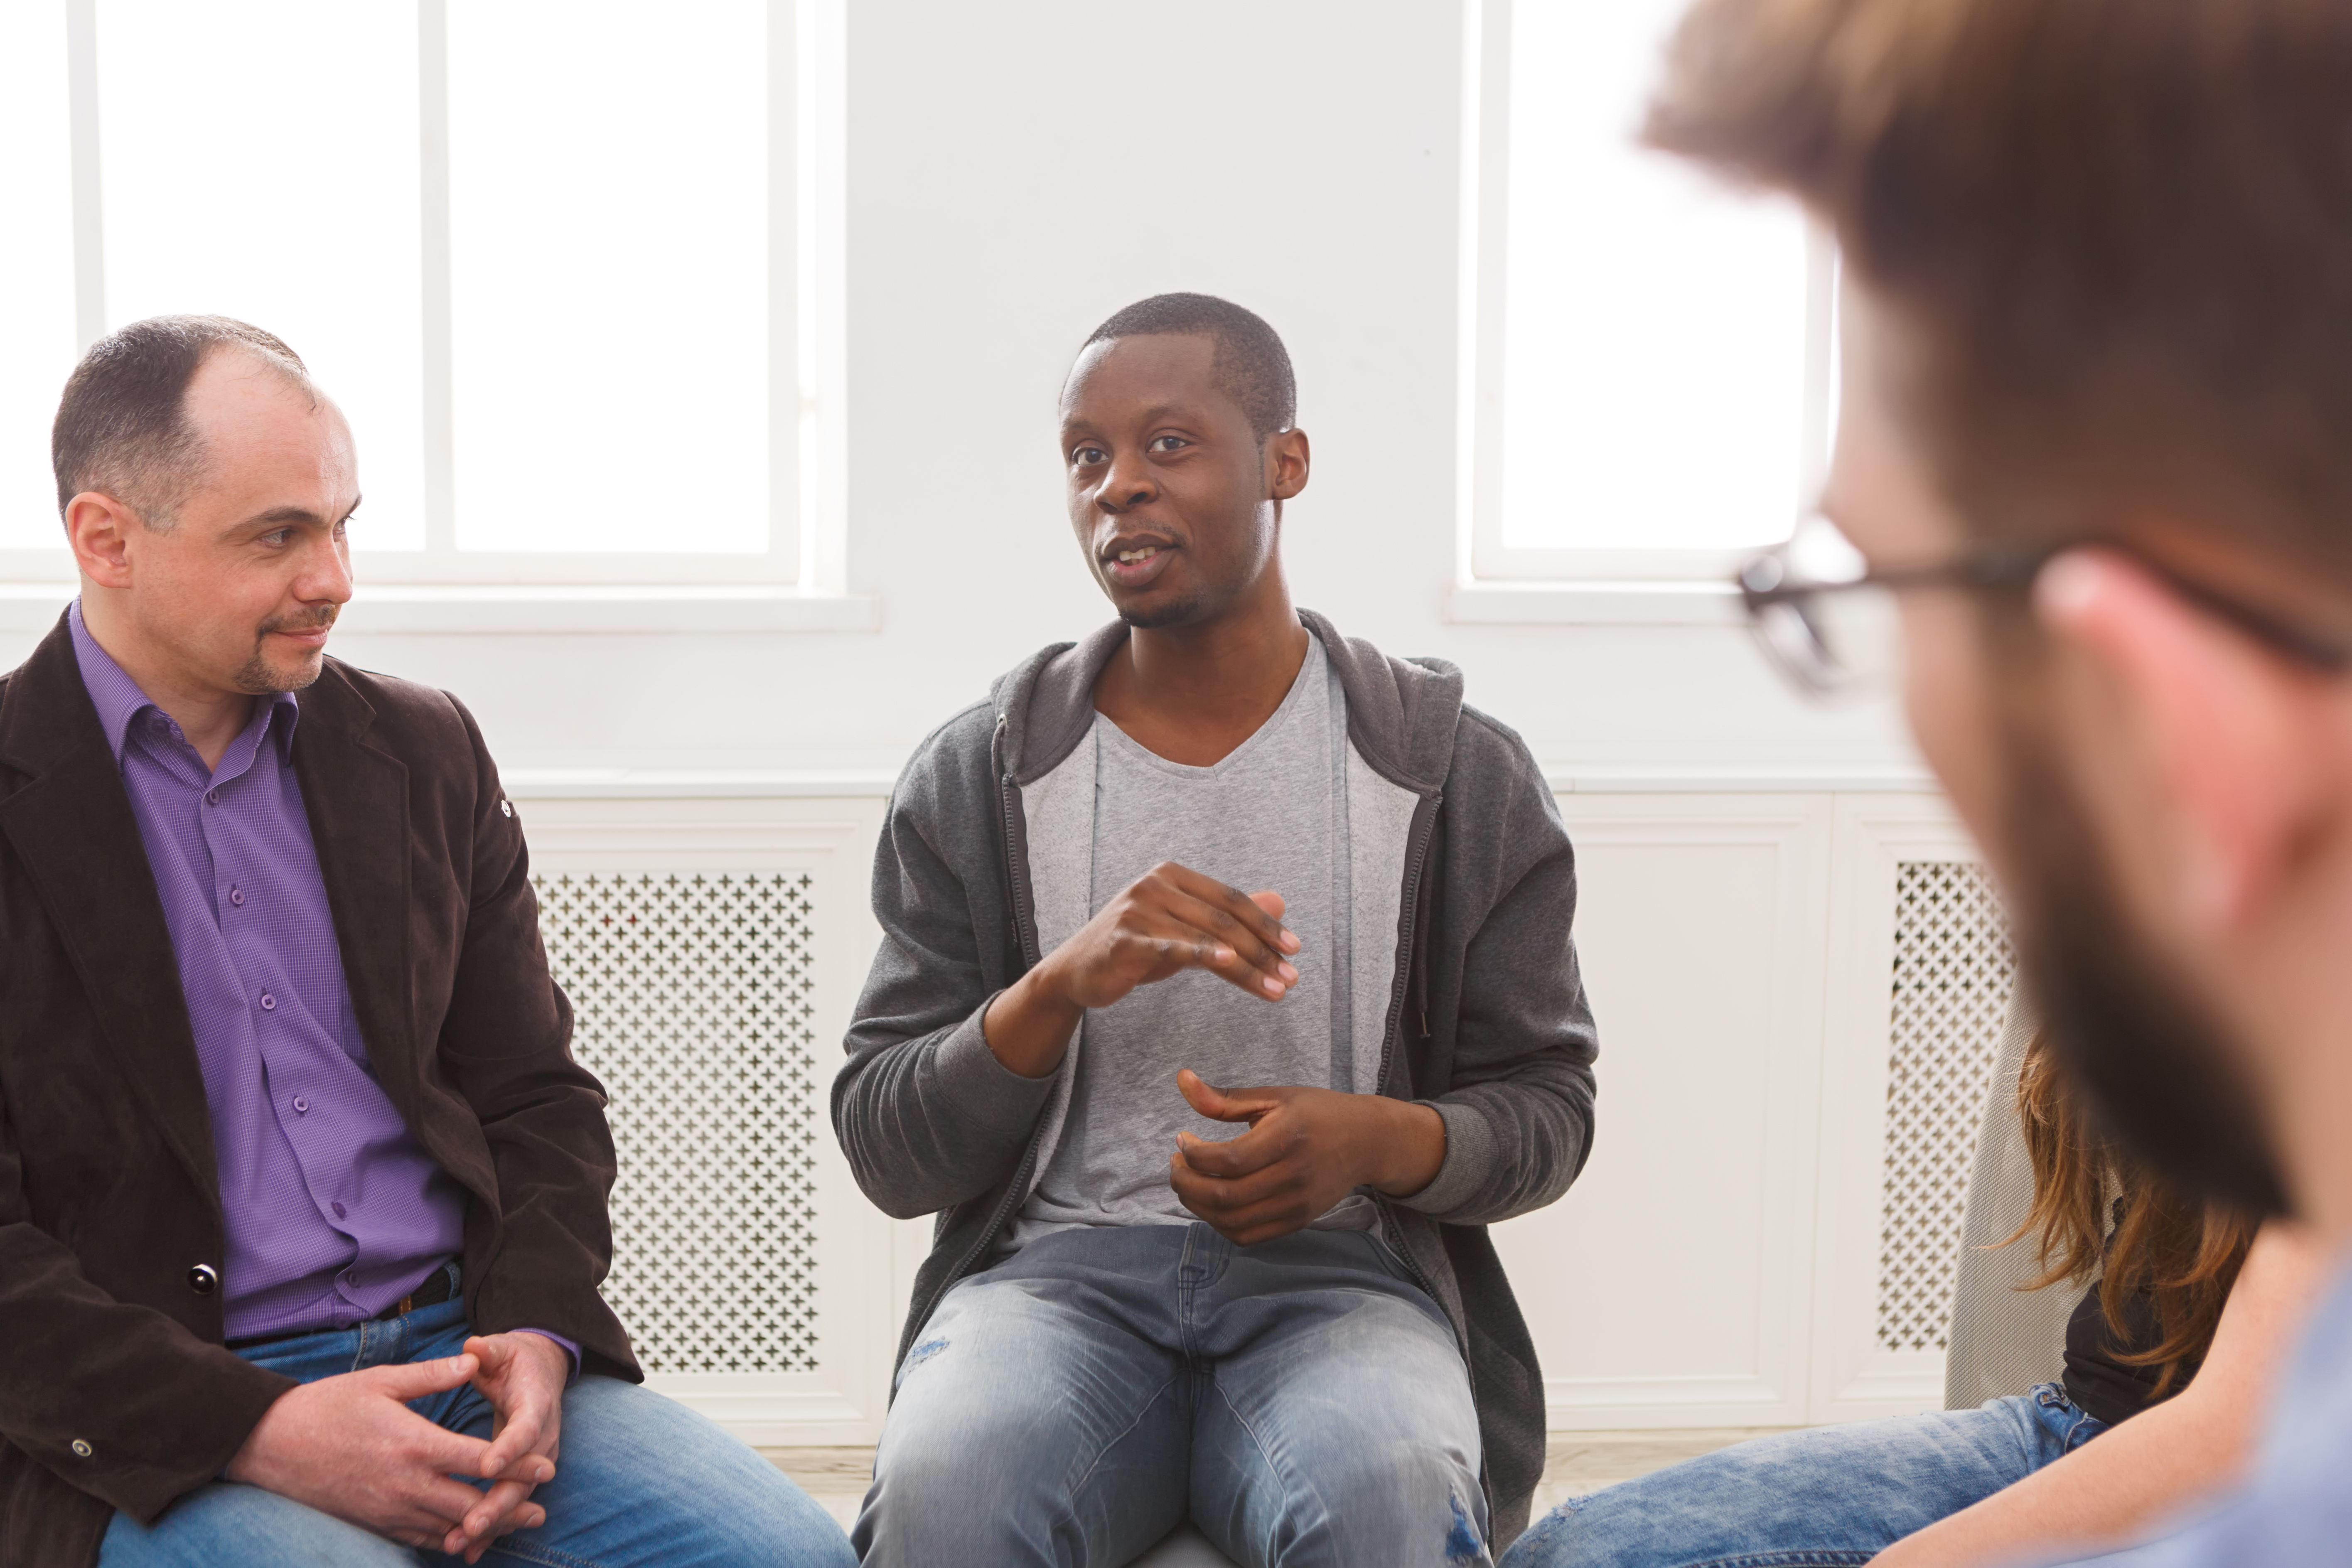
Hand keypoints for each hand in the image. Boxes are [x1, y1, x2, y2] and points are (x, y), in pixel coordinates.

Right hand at [225, 1353, 551, 1550]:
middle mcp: (406, 1484)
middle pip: (471, 1504)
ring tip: (515, 1526)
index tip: (546, 1467)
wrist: (271, 1444)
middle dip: (509, 1509)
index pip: (479, 1461)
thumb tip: (474, 1362)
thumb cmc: (328, 1406)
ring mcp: (388, 1508)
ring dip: (482, 1528)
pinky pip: (418, 1538)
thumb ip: (432, 1375)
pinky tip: (464, 1538)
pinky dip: (446, 1539)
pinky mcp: (373, 1522)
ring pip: (447, 1527)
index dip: (516, 1466)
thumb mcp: (382, 1381)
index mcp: (414, 1444)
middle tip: (541, 1510)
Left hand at [442, 1332, 570, 1560]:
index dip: (510, 1448)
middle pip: (526, 1475)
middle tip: (471, 1523)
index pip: (527, 1429)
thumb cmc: (514, 1360)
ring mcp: (537, 1459)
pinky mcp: (525, 1474)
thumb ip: (488, 1350)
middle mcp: (544, 1436)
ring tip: (462, 1542)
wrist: (539, 1372)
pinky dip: (494, 1528)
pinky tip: (470, 1550)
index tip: (487, 1466)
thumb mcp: (502, 1348)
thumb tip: (473, 1347)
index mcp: (537, 1404)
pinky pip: (512, 1503)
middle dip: (499, 1502)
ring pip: (519, 1496)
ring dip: (493, 1522)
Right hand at [982, 864, 1300, 1077]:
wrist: (1077, 971)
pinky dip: (1204, 953)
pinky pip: (1172, 947)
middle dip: (1263, 949)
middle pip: (1223, 918)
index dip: (1265, 924)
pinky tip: (1231, 964)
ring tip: (1276, 988)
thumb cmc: (1136, 945)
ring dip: (1247, 965)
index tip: (1295, 949)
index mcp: (1173, 875)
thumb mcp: (1184, 926)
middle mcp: (1155, 885)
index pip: (1230, 899)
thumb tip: (1279, 901)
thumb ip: (1228, 915)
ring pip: (1206, 936)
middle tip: (1291, 977)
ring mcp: (1137, 911)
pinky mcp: (1124, 940)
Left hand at [1167, 1070, 1445, 1244]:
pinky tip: (1211, 1201)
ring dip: (1197, 1205)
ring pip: (1231, 1222)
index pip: (1228, 1160)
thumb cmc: (1316, 1112)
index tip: (1182, 1140)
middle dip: (1185, 1183)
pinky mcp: (1297, 1221)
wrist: (1366, 1141)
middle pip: (1224, 1196)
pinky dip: (1219, 1223)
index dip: (1193, 1155)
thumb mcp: (1274, 1096)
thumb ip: (1224, 1098)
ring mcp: (1296, 1204)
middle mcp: (1293, 1176)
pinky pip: (1247, 1236)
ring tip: (1188, 1182)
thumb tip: (1181, 1080)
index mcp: (1287, 1137)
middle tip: (1176, 1165)